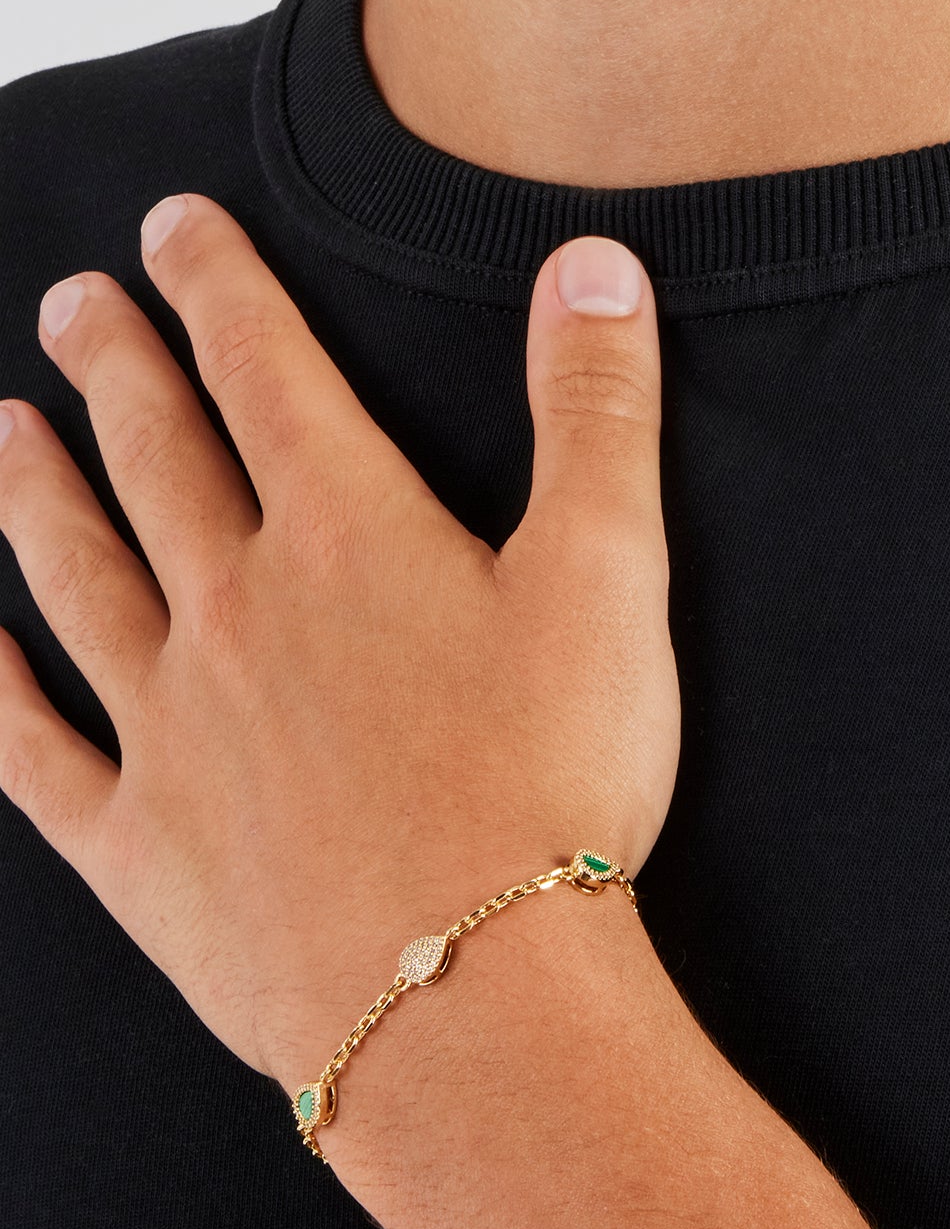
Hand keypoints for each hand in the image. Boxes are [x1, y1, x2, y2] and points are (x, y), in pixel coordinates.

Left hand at [0, 195, 677, 1090]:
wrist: (474, 1002)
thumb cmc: (553, 782)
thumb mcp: (610, 572)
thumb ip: (596, 407)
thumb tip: (592, 263)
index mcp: (345, 535)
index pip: (263, 367)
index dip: (217, 282)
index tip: (173, 225)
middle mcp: (235, 607)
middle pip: (156, 453)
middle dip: (115, 363)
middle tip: (73, 302)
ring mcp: (171, 725)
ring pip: (78, 575)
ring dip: (36, 493)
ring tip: (2, 432)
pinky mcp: (141, 844)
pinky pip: (35, 753)